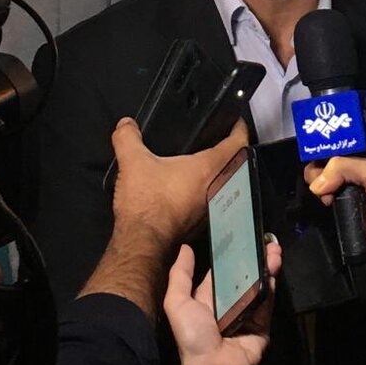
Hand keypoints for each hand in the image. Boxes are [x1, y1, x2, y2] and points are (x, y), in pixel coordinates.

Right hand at [112, 117, 248, 245]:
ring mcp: (211, 207)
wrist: (142, 244)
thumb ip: (128, 138)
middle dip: (232, 148)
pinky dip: (208, 189)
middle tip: (222, 137)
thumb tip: (125, 124)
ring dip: (221, 171)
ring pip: (225, 182)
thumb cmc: (146, 203)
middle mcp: (217, 188)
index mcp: (208, 169)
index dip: (239, 128)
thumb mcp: (133, 162)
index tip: (236, 120)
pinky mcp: (200, 222)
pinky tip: (191, 186)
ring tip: (207, 159)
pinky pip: (212, 199)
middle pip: (235, 162)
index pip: (237, 143)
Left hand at [165, 242, 280, 364]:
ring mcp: (248, 312)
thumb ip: (180, 275)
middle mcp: (230, 301)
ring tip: (274, 252)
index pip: (225, 268)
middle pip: (246, 273)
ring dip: (268, 266)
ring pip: (260, 283)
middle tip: (266, 242)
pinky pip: (268, 302)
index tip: (246, 235)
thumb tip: (185, 247)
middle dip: (257, 257)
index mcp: (210, 296)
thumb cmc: (193, 336)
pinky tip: (273, 272)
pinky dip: (271, 286)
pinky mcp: (262, 323)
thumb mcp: (178, 303)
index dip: (235, 252)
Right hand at [305, 157, 365, 264]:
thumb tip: (317, 183)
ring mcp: (349, 202)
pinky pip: (328, 218)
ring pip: (322, 195)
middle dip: (317, 176)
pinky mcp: (348, 224)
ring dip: (319, 194)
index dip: (321, 156)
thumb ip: (344, 168)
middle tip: (325, 184)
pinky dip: (323, 214)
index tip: (315, 162)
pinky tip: (328, 209)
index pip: (332, 155)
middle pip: (323, 174)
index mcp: (361, 164)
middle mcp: (353, 181)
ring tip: (328, 198)